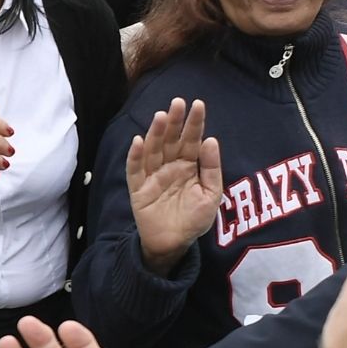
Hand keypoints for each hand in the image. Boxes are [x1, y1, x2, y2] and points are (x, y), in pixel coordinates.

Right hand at [128, 98, 221, 273]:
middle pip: (170, 139)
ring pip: (153, 150)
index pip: (191, 140)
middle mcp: (169, 166)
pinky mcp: (138, 188)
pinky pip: (135, 170)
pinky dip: (135, 156)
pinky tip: (139, 141)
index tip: (198, 104)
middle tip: (177, 102)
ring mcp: (153, 176)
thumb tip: (211, 140)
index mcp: (188, 165)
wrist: (174, 244)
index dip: (194, 123)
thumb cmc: (194, 219)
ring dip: (155, 133)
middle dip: (174, 121)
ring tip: (160, 116)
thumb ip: (211, 168)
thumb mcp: (211, 195)